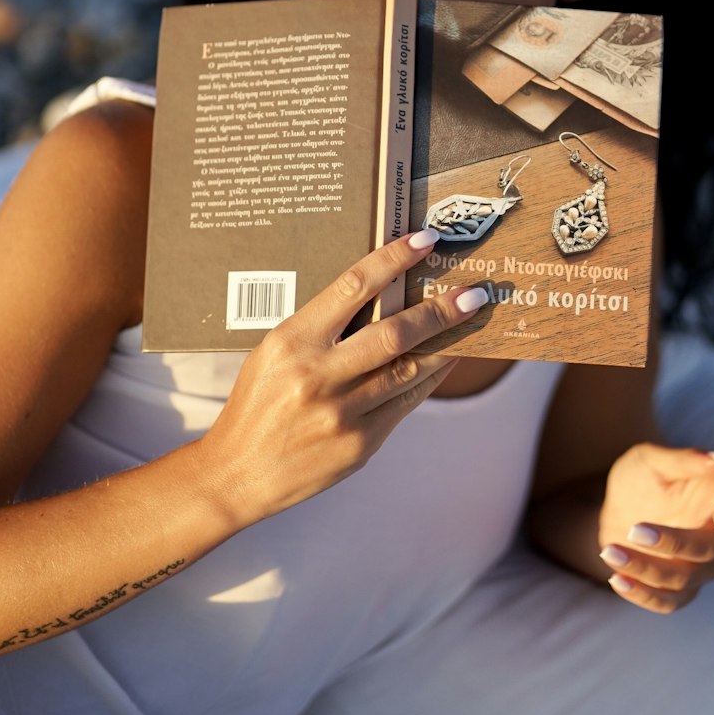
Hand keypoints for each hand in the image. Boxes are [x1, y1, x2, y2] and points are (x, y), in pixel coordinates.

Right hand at [201, 229, 484, 528]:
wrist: (238, 473)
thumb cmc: (258, 404)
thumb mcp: (275, 353)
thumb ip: (323, 328)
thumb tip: (384, 297)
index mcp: (292, 341)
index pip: (352, 286)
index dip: (393, 259)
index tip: (424, 241)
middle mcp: (317, 375)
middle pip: (394, 333)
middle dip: (440, 310)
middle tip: (475, 293)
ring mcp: (341, 413)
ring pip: (409, 370)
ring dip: (447, 344)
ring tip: (472, 323)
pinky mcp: (359, 444)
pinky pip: (406, 403)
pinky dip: (431, 378)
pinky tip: (447, 361)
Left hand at [598, 444, 713, 613]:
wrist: (616, 505)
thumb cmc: (642, 477)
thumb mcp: (652, 460)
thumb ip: (687, 460)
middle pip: (711, 549)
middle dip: (673, 543)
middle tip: (635, 529)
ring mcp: (699, 567)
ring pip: (686, 579)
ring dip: (647, 569)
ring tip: (609, 551)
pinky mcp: (676, 588)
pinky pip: (667, 602)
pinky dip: (643, 595)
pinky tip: (616, 579)